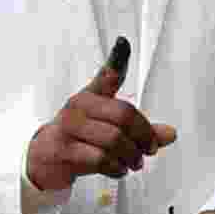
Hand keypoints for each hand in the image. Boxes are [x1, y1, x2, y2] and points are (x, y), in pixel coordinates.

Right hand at [26, 57, 176, 191]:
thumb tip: (171, 134)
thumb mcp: (107, 127)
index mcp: (90, 95)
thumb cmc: (79, 136)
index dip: (117, 59)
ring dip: (132, 156)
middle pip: (123, 116)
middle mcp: (78, 107)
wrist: (43, 158)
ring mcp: (68, 128)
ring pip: (114, 140)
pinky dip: (117, 168)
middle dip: (144, 136)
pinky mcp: (63, 151)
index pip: (109, 76)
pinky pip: (100, 159)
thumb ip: (139, 129)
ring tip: (134, 163)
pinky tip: (118, 169)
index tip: (124, 43)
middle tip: (149, 150)